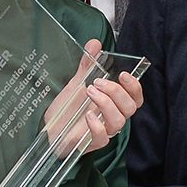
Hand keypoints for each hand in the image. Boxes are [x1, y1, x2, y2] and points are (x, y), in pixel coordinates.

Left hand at [44, 40, 144, 155]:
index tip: (122, 74)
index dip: (134, 86)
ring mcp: (105, 131)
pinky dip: (97, 125)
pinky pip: (103, 137)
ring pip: (119, 121)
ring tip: (89, 92)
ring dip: (106, 104)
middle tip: (96, 82)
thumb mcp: (77, 82)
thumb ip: (88, 64)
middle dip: (116, 92)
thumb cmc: (69, 107)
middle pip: (130, 107)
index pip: (135, 97)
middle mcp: (113, 116)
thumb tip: (94, 43)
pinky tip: (88, 115)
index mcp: (115, 103)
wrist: (50, 127)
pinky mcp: (93, 143)